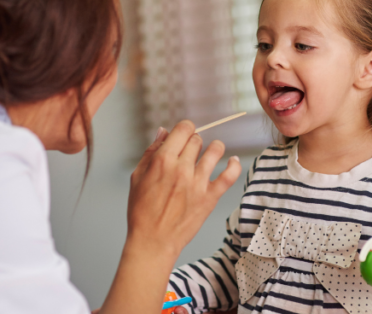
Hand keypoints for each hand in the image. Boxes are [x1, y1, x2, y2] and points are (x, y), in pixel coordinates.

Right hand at [99, 121, 240, 313]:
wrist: (153, 241)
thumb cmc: (142, 212)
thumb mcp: (137, 177)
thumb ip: (151, 152)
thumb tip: (163, 131)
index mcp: (163, 160)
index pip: (183, 128)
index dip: (184, 129)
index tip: (183, 134)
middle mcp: (182, 168)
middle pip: (197, 139)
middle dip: (193, 142)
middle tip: (190, 152)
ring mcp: (198, 183)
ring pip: (216, 150)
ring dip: (214, 148)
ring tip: (211, 153)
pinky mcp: (210, 197)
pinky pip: (229, 175)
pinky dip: (234, 165)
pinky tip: (232, 161)